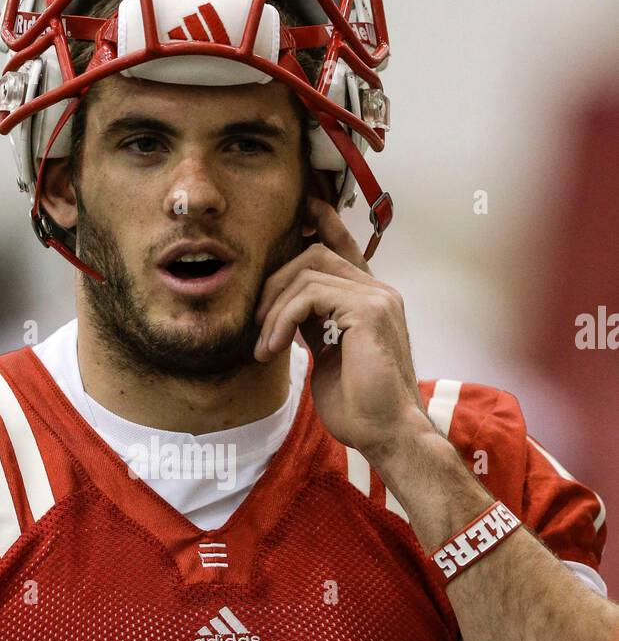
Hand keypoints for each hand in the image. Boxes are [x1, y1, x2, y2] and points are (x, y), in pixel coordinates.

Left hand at [253, 197, 429, 464]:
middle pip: (316, 254)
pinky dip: (282, 318)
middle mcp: (379, 291)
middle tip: (255, 321)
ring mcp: (377, 297)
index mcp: (371, 301)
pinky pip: (310, 294)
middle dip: (275, 281)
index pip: (344, 249)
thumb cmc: (359, 406)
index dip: (324, 224)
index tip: (303, 207)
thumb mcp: (329, 356)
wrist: (385, 433)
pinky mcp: (368, 310)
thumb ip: (316, 326)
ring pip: (309, 270)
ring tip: (263, 344)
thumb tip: (288, 312)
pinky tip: (273, 346)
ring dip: (274, 307)